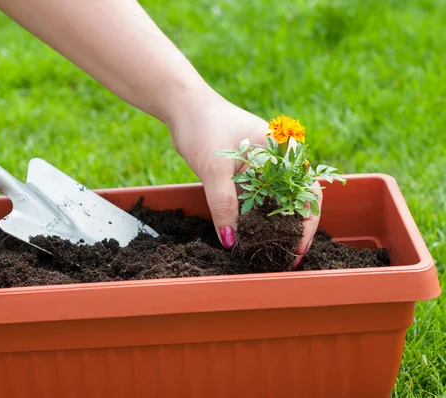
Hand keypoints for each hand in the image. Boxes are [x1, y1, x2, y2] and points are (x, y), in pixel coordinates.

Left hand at [168, 87, 319, 265]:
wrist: (184, 107)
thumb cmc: (203, 128)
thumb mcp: (214, 170)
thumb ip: (224, 205)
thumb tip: (231, 241)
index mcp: (284, 152)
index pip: (308, 193)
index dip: (307, 224)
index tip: (297, 250)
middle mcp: (280, 159)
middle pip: (296, 200)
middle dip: (292, 230)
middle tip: (284, 258)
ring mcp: (264, 164)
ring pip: (276, 200)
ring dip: (273, 225)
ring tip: (268, 250)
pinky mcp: (248, 169)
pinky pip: (259, 196)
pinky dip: (256, 215)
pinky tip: (250, 233)